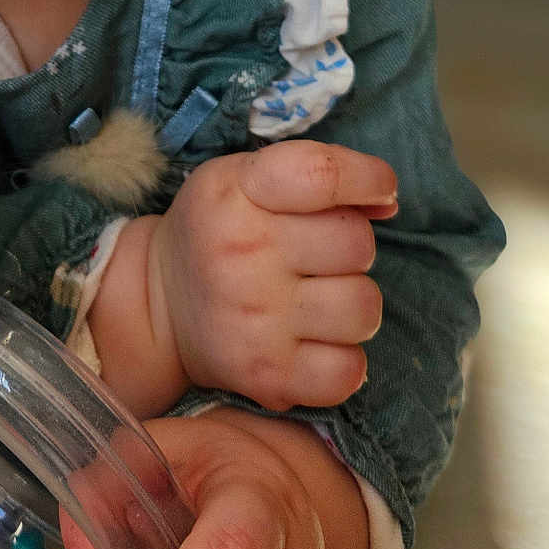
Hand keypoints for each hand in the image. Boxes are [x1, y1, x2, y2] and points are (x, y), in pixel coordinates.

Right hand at [152, 141, 396, 410]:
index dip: (368, 178)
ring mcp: (255, 318)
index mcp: (238, 191)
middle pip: (357, 243)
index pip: (322, 175)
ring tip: (318, 300)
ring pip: (363, 308)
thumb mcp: (247, 177)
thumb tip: (389, 202)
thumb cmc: (219, 230)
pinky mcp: (266, 374)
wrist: (159, 305)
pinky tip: (315, 341)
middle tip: (318, 257)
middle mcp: (243, 252)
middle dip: (351, 249)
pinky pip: (349, 371)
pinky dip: (343, 359)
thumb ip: (317, 176)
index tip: (379, 189)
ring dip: (352, 304)